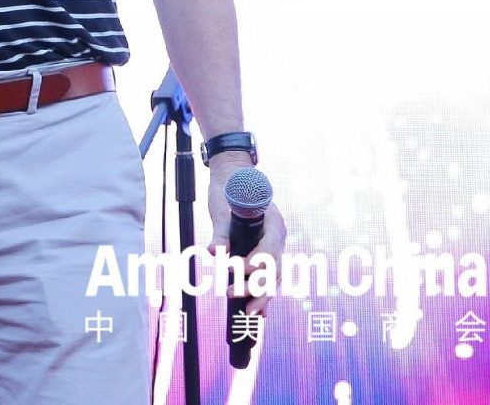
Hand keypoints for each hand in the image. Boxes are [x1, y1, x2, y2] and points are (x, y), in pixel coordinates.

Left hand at [207, 167, 285, 318]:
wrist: (232, 176)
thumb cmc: (228, 189)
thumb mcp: (221, 210)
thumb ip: (220, 233)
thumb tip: (213, 253)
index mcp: (273, 224)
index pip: (270, 249)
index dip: (257, 263)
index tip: (238, 269)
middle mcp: (277, 237)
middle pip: (273, 269)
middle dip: (257, 287)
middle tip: (239, 301)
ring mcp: (273, 246)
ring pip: (272, 277)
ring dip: (261, 295)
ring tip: (249, 313)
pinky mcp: (264, 252)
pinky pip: (267, 276)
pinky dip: (262, 293)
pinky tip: (258, 313)